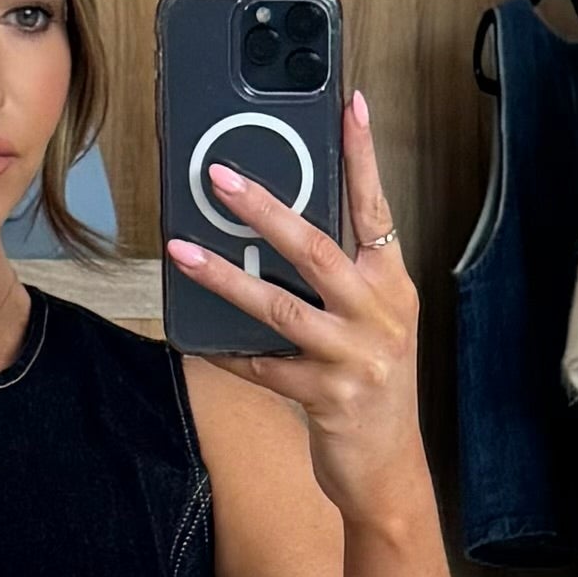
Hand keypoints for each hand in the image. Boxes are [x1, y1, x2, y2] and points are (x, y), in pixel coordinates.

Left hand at [166, 90, 425, 531]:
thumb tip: (281, 234)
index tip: (350, 103)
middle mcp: (379, 313)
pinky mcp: (327, 397)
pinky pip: (264, 367)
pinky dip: (229, 352)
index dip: (362, 155)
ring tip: (184, 252)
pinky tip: (198, 339)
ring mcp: (355, 357)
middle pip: (317, 248)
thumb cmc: (373, 392)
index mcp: (392, 284)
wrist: (389, 473)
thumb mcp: (373, 326)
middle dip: (266, 208)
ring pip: (281, 307)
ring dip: (226, 278)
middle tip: (221, 176)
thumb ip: (341, 282)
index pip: (375, 207)